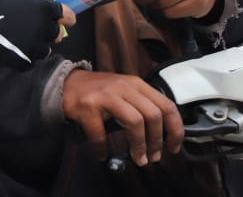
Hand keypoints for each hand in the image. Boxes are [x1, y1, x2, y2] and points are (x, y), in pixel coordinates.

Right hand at [0, 0, 75, 70]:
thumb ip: (36, 7)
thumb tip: (42, 15)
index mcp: (45, 10)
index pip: (67, 16)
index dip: (66, 19)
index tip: (66, 22)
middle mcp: (44, 29)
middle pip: (56, 35)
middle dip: (48, 33)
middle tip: (34, 32)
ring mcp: (35, 47)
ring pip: (45, 51)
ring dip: (37, 47)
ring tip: (22, 43)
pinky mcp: (24, 61)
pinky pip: (31, 62)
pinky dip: (24, 58)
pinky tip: (14, 51)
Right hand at [62, 69, 183, 164]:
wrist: (67, 84)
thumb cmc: (99, 92)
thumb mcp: (125, 91)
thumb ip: (142, 105)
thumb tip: (162, 133)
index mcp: (137, 85)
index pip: (166, 105)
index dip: (175, 129)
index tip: (174, 146)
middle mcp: (124, 87)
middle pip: (153, 115)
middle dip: (156, 141)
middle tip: (154, 157)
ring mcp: (106, 95)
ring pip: (134, 122)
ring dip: (139, 146)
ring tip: (138, 159)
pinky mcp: (88, 106)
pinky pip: (100, 133)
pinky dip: (103, 148)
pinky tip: (102, 154)